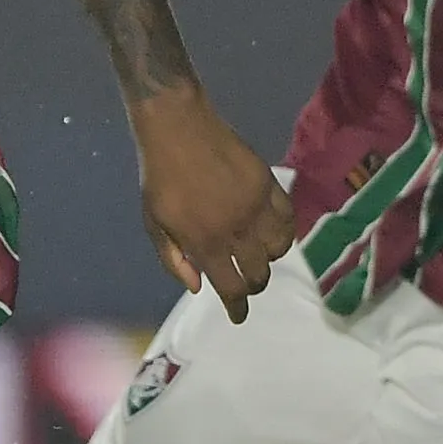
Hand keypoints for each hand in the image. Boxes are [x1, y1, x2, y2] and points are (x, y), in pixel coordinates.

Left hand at [128, 86, 291, 323]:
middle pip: (258, 273)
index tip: (238, 316)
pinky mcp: (268, 184)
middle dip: (252, 285)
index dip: (237, 307)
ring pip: (279, 249)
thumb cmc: (160, 177)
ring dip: (269, 260)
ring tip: (258, 258)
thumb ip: (174, 259)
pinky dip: (286, 232)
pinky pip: (289, 218)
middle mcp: (237, 229)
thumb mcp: (153, 223)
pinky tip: (276, 234)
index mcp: (205, 242)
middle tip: (244, 284)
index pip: (231, 287)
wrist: (177, 127)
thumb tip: (197, 287)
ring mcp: (256, 206)